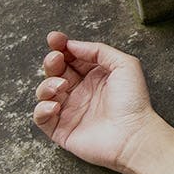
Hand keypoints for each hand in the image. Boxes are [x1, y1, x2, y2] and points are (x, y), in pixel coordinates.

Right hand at [33, 31, 162, 172]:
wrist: (133, 135)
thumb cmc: (133, 101)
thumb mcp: (124, 64)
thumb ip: (98, 51)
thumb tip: (72, 45)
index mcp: (94, 76)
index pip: (71, 57)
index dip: (60, 47)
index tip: (55, 38)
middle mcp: (80, 92)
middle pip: (55, 72)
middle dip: (52, 62)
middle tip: (56, 59)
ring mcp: (70, 111)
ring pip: (45, 92)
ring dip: (47, 85)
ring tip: (61, 86)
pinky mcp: (61, 130)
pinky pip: (41, 117)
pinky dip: (42, 109)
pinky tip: (56, 106)